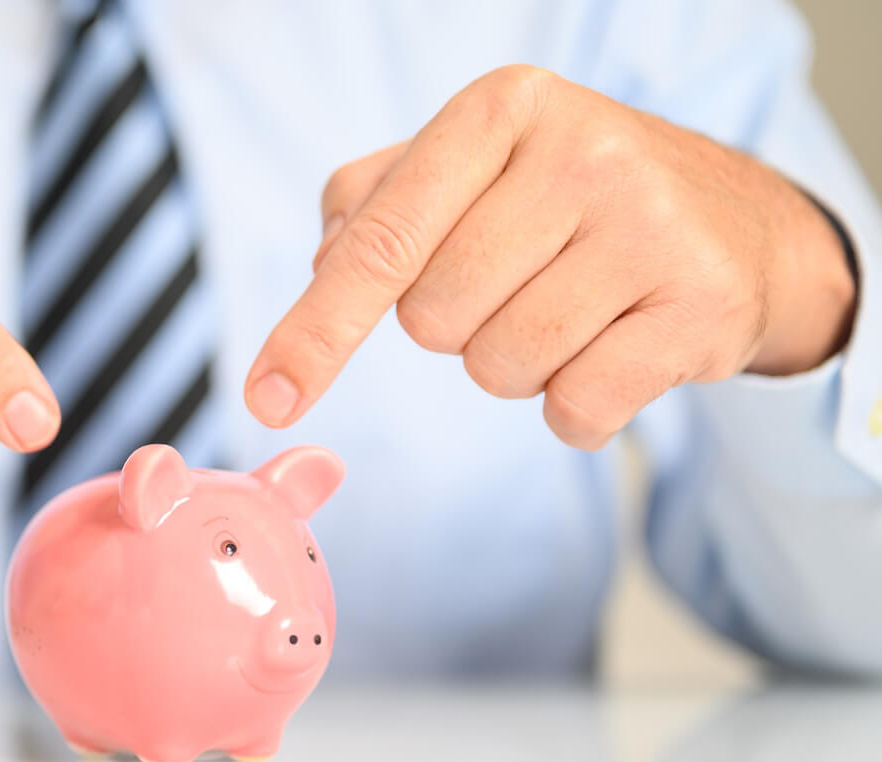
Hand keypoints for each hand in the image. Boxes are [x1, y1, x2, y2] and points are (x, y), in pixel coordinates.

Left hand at [244, 65, 856, 448]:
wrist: (735, 224)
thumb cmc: (569, 200)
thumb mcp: (473, 168)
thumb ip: (377, 205)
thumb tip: (321, 264)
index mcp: (502, 110)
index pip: (383, 241)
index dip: (317, 328)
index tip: (268, 397)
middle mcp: (581, 152)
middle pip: (435, 319)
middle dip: (457, 328)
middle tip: (520, 283)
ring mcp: (651, 227)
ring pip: (501, 370)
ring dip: (516, 368)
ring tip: (572, 312)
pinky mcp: (703, 305)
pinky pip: (576, 409)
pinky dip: (576, 408)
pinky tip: (614, 351)